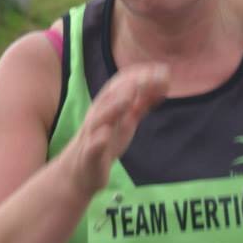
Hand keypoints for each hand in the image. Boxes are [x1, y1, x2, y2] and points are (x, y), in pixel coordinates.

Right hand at [61, 64, 168, 198]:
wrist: (80, 171)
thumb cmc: (105, 142)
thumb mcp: (126, 121)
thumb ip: (140, 104)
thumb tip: (160, 86)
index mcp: (108, 106)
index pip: (122, 83)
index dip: (141, 75)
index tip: (163, 70)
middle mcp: (99, 116)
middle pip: (111, 96)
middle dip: (131, 86)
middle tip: (152, 78)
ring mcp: (92, 135)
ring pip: (99, 118)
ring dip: (113, 107)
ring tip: (128, 99)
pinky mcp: (90, 155)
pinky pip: (92, 146)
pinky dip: (99, 139)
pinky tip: (106, 135)